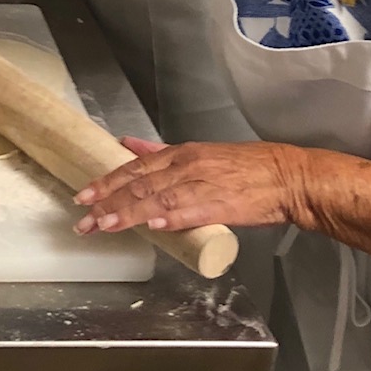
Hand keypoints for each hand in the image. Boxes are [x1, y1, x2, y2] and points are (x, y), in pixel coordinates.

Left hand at [73, 138, 304, 235]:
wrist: (286, 177)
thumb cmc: (245, 167)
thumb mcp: (198, 153)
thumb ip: (162, 151)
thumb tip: (128, 144)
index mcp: (181, 153)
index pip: (135, 168)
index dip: (108, 181)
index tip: (84, 195)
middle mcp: (187, 165)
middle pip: (140, 184)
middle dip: (108, 201)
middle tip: (83, 219)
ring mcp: (203, 184)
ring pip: (157, 198)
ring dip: (128, 213)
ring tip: (104, 224)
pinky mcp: (222, 204)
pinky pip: (191, 211)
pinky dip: (169, 217)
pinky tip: (151, 225)